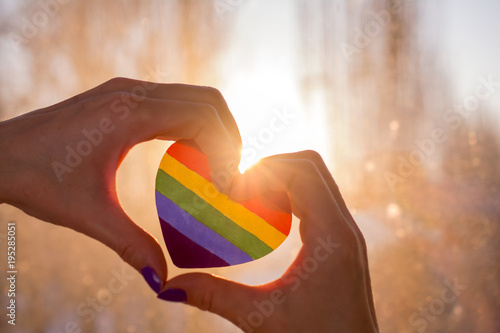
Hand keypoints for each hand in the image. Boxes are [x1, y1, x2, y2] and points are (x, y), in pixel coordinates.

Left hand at [0, 78, 241, 289]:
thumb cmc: (36, 179)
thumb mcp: (88, 214)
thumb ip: (129, 245)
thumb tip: (162, 281)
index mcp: (129, 113)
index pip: (203, 115)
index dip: (226, 147)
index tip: (228, 183)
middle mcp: (132, 93)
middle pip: (208, 100)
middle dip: (229, 134)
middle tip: (231, 173)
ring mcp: (126, 91)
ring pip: (193, 97)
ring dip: (212, 127)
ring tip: (215, 166)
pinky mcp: (120, 97)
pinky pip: (173, 102)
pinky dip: (192, 124)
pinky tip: (187, 156)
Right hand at [160, 151, 378, 331]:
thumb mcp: (261, 318)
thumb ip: (214, 296)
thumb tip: (167, 287)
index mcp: (332, 237)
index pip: (302, 172)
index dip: (264, 169)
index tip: (232, 188)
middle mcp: (345, 228)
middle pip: (311, 167)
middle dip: (271, 167)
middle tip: (237, 187)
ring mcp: (347, 235)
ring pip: (317, 182)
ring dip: (282, 181)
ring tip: (247, 199)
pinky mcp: (343, 244)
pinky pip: (319, 202)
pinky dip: (291, 198)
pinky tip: (265, 219)